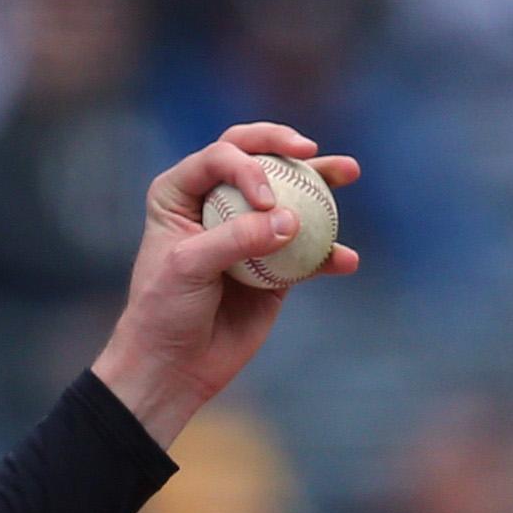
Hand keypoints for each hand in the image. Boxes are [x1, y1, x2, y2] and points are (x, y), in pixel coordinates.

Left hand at [90, 123, 362, 447]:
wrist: (173, 367)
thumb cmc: (164, 311)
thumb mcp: (188, 268)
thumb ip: (236, 239)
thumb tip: (292, 220)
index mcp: (180, 194)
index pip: (222, 156)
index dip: (249, 166)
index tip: (267, 199)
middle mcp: (214, 203)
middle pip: (256, 157)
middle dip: (285, 145)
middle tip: (310, 150)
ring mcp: (247, 232)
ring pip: (290, 195)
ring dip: (321, 179)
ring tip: (349, 170)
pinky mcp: (274, 265)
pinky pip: (308, 250)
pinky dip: (329, 253)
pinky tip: (345, 260)